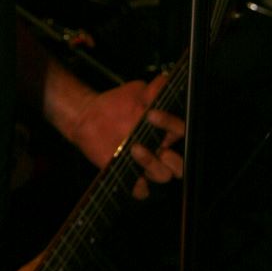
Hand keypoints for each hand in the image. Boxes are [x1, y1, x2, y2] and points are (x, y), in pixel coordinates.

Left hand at [68, 74, 183, 199]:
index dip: (171, 125)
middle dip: (174, 159)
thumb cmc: (117, 104)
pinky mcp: (130, 176)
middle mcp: (159, 150)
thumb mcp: (137, 92)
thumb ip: (155, 89)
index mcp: (165, 131)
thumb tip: (167, 80)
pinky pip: (141, 191)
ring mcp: (145, 165)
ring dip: (152, 164)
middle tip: (160, 147)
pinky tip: (130, 172)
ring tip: (134, 149)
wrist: (90, 116)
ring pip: (163, 176)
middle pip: (180, 165)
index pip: (181, 132)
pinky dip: (138, 185)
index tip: (151, 114)